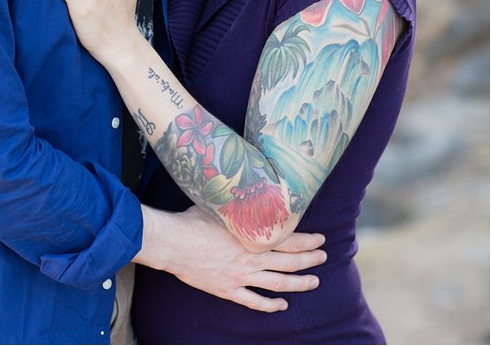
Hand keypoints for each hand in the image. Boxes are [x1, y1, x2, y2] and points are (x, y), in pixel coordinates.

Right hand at [137, 206, 325, 311]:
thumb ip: (239, 206)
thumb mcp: (220, 206)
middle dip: (310, 260)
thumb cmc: (193, 220)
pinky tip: (282, 305)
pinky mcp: (228, 290)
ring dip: (299, 284)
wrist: (173, 243)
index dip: (308, 241)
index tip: (321, 240)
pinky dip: (270, 305)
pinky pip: (254, 301)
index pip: (288, 240)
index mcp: (251, 237)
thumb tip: (250, 190)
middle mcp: (251, 259)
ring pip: (278, 284)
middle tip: (323, 257)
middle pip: (289, 262)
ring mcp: (241, 277)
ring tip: (314, 282)